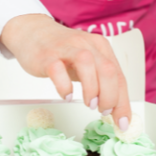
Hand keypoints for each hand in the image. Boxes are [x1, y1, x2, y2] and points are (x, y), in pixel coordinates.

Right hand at [0, 14, 131, 130]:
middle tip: (103, 111)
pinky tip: (66, 95)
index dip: (123, 102)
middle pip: (108, 70)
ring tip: (89, 104)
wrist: (32, 33)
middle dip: (110, 96)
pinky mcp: (47, 56)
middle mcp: (86, 45)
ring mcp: (66, 49)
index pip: (119, 76)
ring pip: (87, 64)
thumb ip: (100, 82)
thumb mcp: (87, 65)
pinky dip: (64, 86)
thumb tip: (114, 109)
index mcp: (101, 47)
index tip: (122, 123)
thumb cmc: (62, 53)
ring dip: (92, 89)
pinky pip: (57, 70)